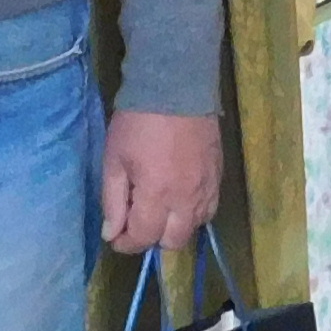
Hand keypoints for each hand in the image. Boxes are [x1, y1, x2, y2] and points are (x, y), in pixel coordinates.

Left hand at [102, 109, 225, 255]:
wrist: (176, 87)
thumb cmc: (137, 122)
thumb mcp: (114, 159)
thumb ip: (112, 200)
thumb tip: (111, 233)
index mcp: (157, 194)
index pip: (143, 238)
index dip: (126, 243)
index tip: (115, 237)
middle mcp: (186, 198)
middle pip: (173, 242)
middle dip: (152, 239)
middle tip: (137, 221)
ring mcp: (206, 188)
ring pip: (194, 227)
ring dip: (174, 227)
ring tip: (160, 209)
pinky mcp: (218, 176)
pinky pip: (209, 209)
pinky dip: (193, 213)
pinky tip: (181, 199)